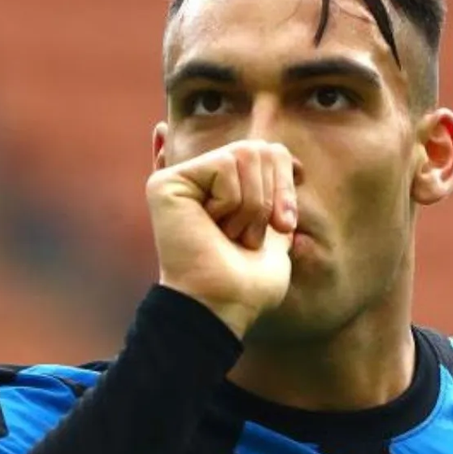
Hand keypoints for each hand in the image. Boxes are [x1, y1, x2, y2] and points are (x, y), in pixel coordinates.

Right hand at [145, 141, 297, 337]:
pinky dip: (231, 201)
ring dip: (251, 205)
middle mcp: (200, 176)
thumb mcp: (274, 229)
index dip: (285, 185)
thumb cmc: (247, 281)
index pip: (272, 151)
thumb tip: (281, 166)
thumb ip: (273, 194)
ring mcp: (181, 177)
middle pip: (261, 148)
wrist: (224, 305)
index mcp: (225, 186)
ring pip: (245, 154)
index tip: (284, 225)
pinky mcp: (166, 182)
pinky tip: (209, 226)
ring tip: (229, 234)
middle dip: (269, 198)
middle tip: (248, 237)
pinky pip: (225, 164)